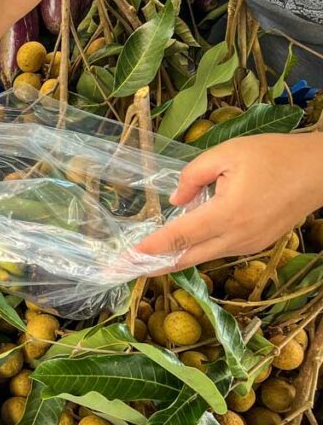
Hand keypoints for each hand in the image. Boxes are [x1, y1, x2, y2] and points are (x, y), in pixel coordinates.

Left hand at [135, 132, 322, 270]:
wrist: (321, 171)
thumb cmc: (274, 156)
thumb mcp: (228, 153)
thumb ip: (194, 176)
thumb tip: (175, 200)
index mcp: (228, 214)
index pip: (179, 236)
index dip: (149, 248)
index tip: (125, 257)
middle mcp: (238, 237)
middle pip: (187, 257)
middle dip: (152, 265)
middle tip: (121, 270)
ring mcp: (249, 244)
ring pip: (202, 256)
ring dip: (172, 259)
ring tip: (142, 259)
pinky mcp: (257, 243)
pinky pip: (219, 250)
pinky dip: (195, 250)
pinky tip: (178, 245)